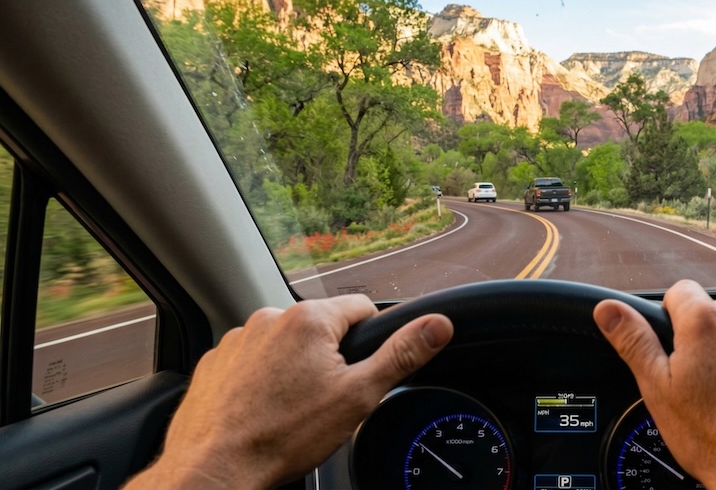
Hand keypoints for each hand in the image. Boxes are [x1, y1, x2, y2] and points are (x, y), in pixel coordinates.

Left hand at [124, 295, 452, 489]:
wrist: (215, 469)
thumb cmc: (283, 436)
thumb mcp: (358, 396)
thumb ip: (401, 354)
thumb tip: (438, 324)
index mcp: (309, 319)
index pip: (361, 309)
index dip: (370, 341)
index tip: (360, 372)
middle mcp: (269, 318)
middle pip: (320, 329)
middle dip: (328, 359)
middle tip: (324, 400)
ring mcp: (237, 339)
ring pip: (284, 346)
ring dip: (292, 368)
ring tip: (289, 410)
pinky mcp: (214, 362)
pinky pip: (250, 361)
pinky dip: (259, 380)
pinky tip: (262, 410)